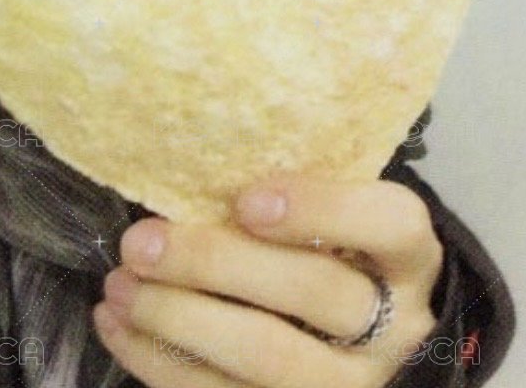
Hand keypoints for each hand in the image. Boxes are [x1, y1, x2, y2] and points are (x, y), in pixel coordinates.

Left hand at [93, 175, 443, 386]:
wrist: (375, 347)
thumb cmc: (339, 256)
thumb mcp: (343, 218)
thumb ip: (299, 195)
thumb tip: (196, 159)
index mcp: (407, 256)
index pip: (387, 223)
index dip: (319, 208)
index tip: (246, 199)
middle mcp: (394, 325)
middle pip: (314, 291)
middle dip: (217, 263)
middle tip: (140, 242)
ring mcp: (353, 384)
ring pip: (268, 358)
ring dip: (178, 320)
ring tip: (118, 287)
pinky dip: (162, 363)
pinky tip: (118, 326)